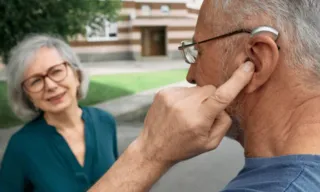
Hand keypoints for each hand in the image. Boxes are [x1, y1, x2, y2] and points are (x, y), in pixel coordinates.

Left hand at [137, 61, 253, 165]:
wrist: (153, 147)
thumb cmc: (182, 147)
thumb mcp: (209, 144)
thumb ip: (223, 123)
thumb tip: (224, 106)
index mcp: (198, 120)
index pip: (222, 96)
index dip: (237, 80)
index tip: (247, 67)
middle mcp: (184, 105)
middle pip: (211, 89)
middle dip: (212, 99)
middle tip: (203, 114)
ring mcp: (172, 96)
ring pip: (197, 89)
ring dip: (197, 99)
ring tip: (187, 114)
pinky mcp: (164, 92)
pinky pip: (184, 89)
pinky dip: (186, 98)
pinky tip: (178, 110)